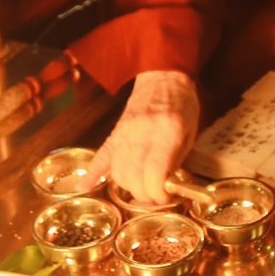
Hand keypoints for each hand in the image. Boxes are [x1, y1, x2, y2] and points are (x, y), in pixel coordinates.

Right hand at [90, 70, 199, 206]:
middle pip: (133, 176)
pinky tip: (85, 186)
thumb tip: (166, 187)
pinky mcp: (115, 132)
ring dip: (127, 187)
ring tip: (140, 190)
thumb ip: (177, 160)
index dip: (157, 193)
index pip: (154, 172)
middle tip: (155, 198)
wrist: (163, 77)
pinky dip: (92, 172)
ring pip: (117, 170)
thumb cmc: (182, 104)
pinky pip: (101, 155)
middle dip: (144, 195)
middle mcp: (141, 132)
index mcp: (166, 131)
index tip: (165, 198)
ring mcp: (124, 132)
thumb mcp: (190, 132)